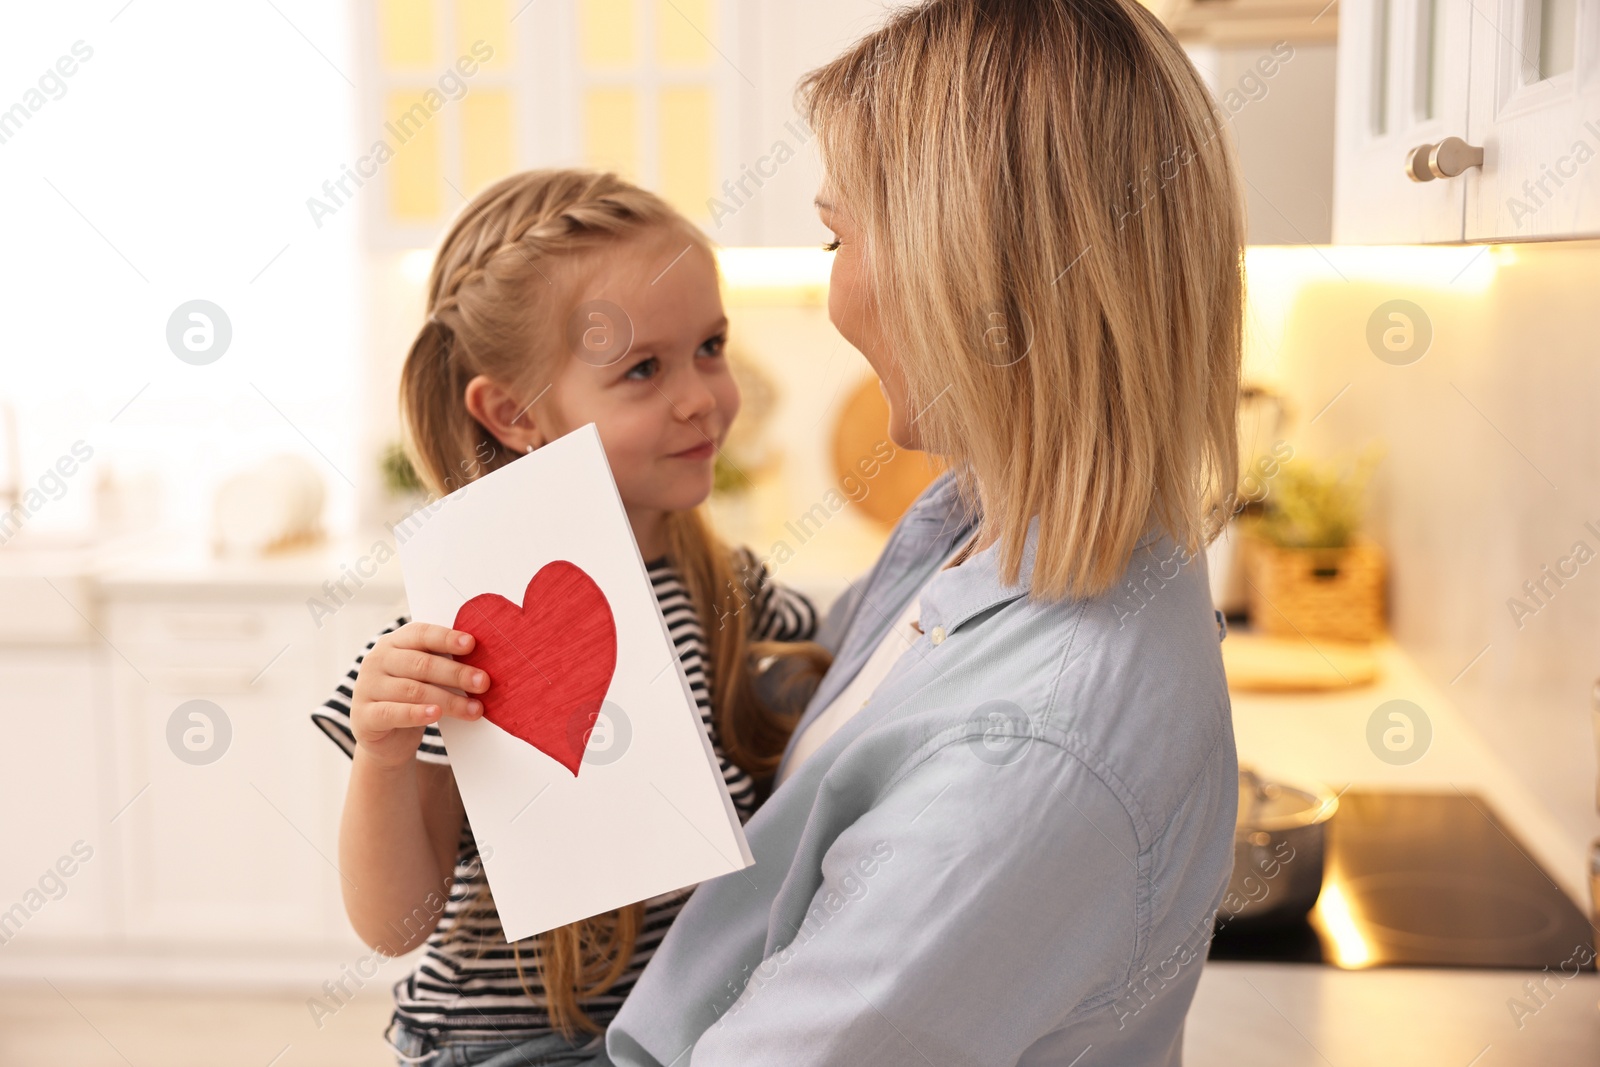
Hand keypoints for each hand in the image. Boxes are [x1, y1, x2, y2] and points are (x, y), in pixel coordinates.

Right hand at [350, 622, 488, 769]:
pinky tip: (435, 715)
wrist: (386, 739)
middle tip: (483, 682)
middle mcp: (377, 660)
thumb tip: (483, 665)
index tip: (472, 644)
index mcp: (394, 642)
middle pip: (421, 663)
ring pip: (412, 690)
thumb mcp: (426, 678)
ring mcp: (366, 687)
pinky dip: (416, 713)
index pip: (421, 634)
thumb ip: (444, 665)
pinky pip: (393, 712)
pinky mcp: (364, 715)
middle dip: (456, 673)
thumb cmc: (413, 699)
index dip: (446, 638)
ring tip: (475, 709)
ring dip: (449, 700)